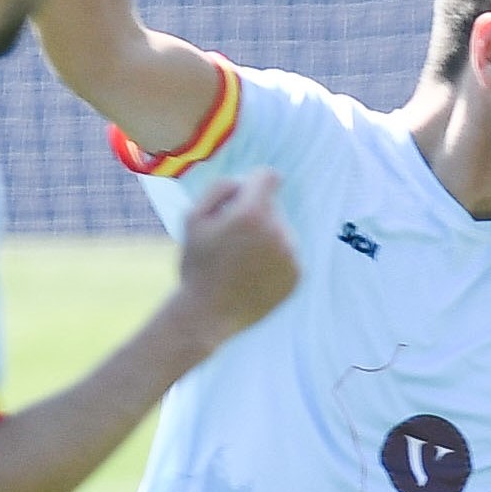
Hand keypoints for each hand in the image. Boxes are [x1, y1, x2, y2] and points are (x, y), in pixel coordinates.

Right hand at [170, 167, 296, 343]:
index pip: (269, 177)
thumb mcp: (193, 218)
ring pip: (282, 230)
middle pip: (273, 206)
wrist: (207, 315)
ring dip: (265, 238)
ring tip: (240, 262)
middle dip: (255, 215)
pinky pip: (288, 254)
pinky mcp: (297, 275)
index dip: (254, 183)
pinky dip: (273, 260)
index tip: (245, 196)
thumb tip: (248, 180)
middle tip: (231, 240)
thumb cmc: (197, 264)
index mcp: (252, 213)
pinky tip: (252, 275)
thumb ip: (221, 188)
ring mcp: (291, 255)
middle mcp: (278, 231)